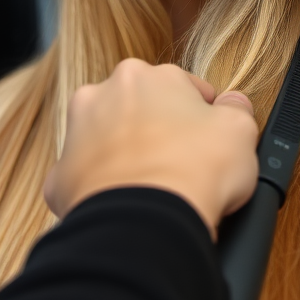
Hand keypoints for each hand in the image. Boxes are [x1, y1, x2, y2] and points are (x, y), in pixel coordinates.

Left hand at [44, 60, 257, 236]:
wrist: (144, 223)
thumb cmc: (194, 171)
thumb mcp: (240, 131)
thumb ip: (237, 109)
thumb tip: (234, 104)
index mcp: (146, 76)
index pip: (183, 88)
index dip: (202, 116)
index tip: (209, 139)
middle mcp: (103, 94)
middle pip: (139, 109)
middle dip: (158, 130)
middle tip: (182, 163)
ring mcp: (75, 135)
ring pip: (106, 139)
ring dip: (126, 155)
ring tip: (153, 186)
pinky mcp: (60, 177)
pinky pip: (85, 179)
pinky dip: (103, 190)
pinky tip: (127, 205)